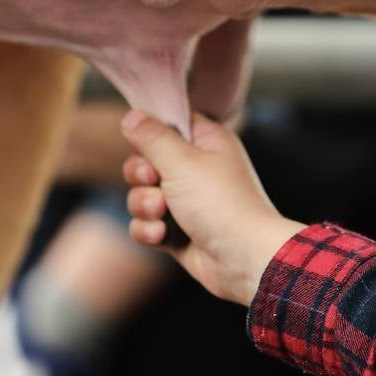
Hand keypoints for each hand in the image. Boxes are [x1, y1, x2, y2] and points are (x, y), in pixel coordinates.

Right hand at [121, 110, 303, 305]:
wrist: (243, 259)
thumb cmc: (220, 204)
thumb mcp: (181, 161)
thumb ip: (152, 137)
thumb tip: (131, 116)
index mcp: (206, 141)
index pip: (168, 123)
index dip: (151, 133)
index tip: (148, 146)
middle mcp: (196, 168)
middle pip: (146, 160)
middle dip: (142, 175)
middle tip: (155, 181)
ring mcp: (186, 201)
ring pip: (142, 194)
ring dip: (145, 205)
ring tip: (163, 214)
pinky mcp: (177, 230)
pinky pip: (145, 223)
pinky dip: (149, 230)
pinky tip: (163, 236)